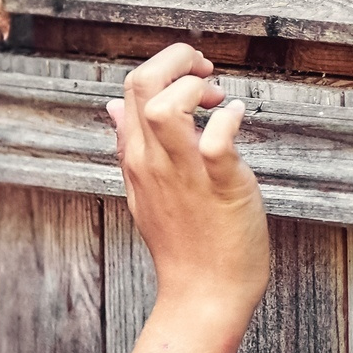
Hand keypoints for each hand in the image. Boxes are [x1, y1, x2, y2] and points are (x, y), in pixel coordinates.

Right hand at [107, 43, 270, 323]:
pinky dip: (229, 119)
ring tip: (218, 98)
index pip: (132, 88)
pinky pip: (217, 142)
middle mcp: (154, 161)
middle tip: (207, 73)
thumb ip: (128, 146)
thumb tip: (113, 108)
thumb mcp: (142, 189)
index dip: (165, 68)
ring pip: (167, 107)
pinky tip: (239, 115)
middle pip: (143, 84)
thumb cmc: (183, 241)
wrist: (204, 293)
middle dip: (177, 59)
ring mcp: (184, 173)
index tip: (196, 79)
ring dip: (195, 87)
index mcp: (137, 158)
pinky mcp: (221, 186)